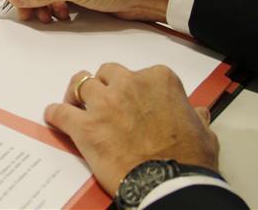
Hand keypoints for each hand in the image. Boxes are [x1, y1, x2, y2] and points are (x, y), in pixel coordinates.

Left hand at [46, 63, 219, 196]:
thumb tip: (197, 113)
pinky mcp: (85, 127)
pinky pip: (60, 112)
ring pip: (81, 84)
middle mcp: (129, 84)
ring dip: (78, 94)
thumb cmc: (188, 159)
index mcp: (159, 80)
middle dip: (104, 85)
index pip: (139, 73)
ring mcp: (105, 103)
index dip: (133, 88)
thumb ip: (195, 117)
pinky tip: (54, 116)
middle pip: (106, 73)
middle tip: (103, 101)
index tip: (132, 101)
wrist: (170, 184)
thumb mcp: (203, 133)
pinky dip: (55, 114)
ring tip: (77, 105)